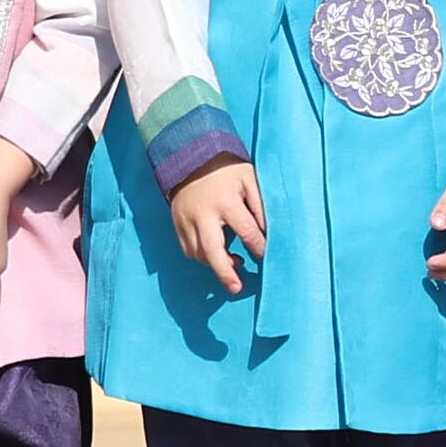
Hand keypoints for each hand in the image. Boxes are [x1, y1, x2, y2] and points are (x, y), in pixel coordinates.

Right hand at [169, 158, 267, 296]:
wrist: (191, 158)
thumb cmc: (228, 171)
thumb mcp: (250, 180)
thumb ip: (260, 205)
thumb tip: (268, 232)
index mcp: (226, 201)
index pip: (246, 232)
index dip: (258, 247)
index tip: (266, 256)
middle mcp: (203, 214)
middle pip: (212, 251)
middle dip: (224, 272)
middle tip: (237, 288)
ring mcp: (186, 220)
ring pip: (198, 253)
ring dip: (215, 264)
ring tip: (233, 265)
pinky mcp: (177, 224)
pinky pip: (188, 249)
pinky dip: (201, 257)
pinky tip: (216, 255)